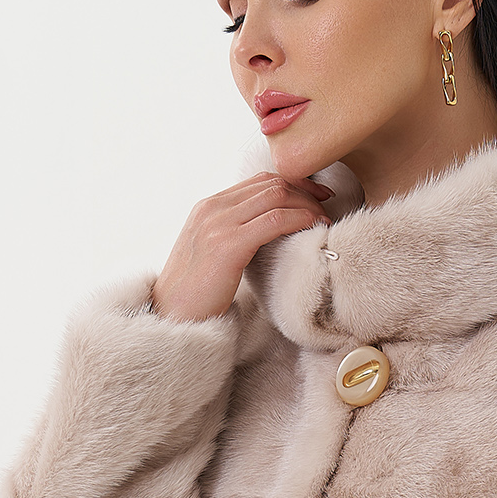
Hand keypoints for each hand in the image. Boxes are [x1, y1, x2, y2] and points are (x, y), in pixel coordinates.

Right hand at [151, 172, 331, 323]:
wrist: (170, 315)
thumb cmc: (194, 293)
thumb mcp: (211, 253)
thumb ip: (233, 235)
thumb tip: (265, 233)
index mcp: (208, 207)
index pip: (258, 182)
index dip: (292, 184)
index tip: (314, 196)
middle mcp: (212, 208)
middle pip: (270, 184)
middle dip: (304, 190)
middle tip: (326, 203)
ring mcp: (218, 223)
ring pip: (275, 196)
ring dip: (306, 205)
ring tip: (323, 220)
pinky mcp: (228, 244)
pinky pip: (274, 220)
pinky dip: (300, 219)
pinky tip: (313, 228)